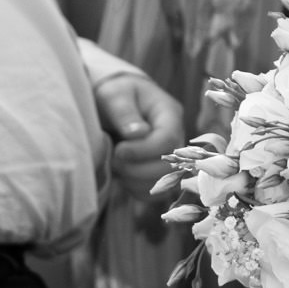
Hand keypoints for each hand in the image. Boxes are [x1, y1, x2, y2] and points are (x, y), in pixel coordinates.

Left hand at [92, 62, 188, 187]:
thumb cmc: (115, 94)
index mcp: (169, 114)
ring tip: (114, 164)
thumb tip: (138, 133)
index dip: (143, 151)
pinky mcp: (159, 172)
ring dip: (133, 180)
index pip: (168, 140)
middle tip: (113, 158)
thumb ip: (124, 113)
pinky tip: (122, 175)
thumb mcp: (115, 95)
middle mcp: (176, 137)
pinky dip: (135, 189)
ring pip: (162, 183)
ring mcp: (170, 157)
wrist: (114, 102)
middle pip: (168, 166)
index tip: (119, 150)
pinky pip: (154, 192)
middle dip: (136, 169)